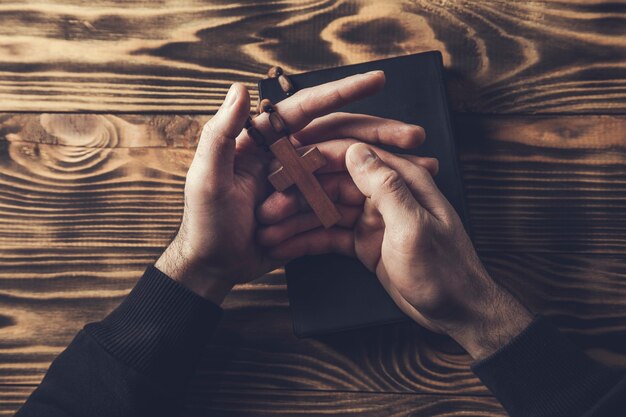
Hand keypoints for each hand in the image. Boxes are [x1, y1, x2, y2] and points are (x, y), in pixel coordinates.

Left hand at [156, 71, 425, 304]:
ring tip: (425, 167)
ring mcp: (301, 183)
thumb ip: (221, 134)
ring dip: (385, 165)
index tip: (377, 80)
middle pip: (340, 136)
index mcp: (265, 140)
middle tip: (415, 136)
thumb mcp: (208, 178)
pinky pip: (343, 198)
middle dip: (379, 133)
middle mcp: (287, 155)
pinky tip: (399, 196)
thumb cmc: (205, 223)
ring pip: (349, 166)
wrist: (213, 268)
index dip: (343, 92)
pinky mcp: (310, 208)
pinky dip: (369, 197)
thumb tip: (239, 87)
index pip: (308, 109)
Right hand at [258, 143, 531, 359]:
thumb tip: (357, 150)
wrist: (458, 312)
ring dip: (296, 221)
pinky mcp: (364, 243)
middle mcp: (383, 195)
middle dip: (299, 196)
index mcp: (400, 181)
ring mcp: (371, 219)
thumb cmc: (444, 270)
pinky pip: (330, 237)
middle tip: (267, 210)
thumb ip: (385, 187)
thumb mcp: (413, 228)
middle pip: (332, 186)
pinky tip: (282, 247)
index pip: (353, 158)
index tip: (284, 166)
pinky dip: (308, 242)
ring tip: (266, 232)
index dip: (317, 160)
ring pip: (326, 212)